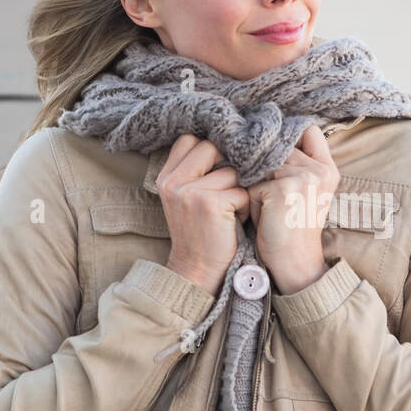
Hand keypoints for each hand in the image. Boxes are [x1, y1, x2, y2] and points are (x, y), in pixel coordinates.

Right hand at [156, 134, 250, 294]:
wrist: (198, 271)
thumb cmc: (201, 233)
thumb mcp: (188, 198)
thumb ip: (196, 170)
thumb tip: (228, 139)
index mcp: (166, 177)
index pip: (189, 139)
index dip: (210, 145)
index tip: (222, 161)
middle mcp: (173, 181)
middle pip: (211, 146)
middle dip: (229, 164)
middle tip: (231, 187)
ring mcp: (190, 191)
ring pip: (232, 171)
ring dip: (239, 189)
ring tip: (231, 210)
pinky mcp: (210, 204)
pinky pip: (241, 191)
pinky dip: (244, 207)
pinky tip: (235, 221)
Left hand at [246, 125, 339, 294]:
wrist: (295, 263)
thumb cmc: (293, 229)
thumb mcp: (304, 193)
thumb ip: (296, 164)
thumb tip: (265, 136)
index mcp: (327, 168)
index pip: (307, 130)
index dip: (288, 137)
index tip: (277, 154)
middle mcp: (318, 169)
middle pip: (278, 148)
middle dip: (267, 169)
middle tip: (273, 198)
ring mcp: (301, 177)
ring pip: (262, 165)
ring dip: (257, 185)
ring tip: (268, 210)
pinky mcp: (281, 188)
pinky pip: (252, 184)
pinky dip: (252, 202)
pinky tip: (263, 219)